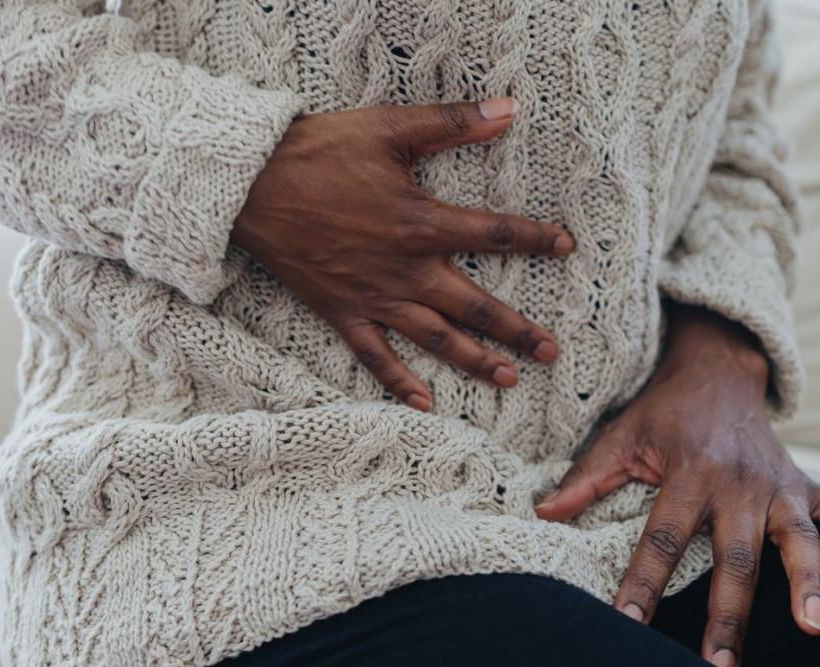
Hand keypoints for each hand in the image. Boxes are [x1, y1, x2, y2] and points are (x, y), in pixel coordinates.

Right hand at [232, 98, 573, 410]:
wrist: (251, 185)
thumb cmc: (319, 152)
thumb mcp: (390, 129)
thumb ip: (452, 122)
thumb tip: (509, 109)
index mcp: (421, 223)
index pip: (495, 235)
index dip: (536, 239)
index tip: (567, 246)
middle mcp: (405, 269)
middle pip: (474, 306)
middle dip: (517, 330)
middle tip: (552, 352)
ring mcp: (373, 296)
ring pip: (436, 338)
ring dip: (475, 361)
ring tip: (511, 380)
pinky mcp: (342, 312)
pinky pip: (374, 356)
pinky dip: (398, 381)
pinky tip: (424, 403)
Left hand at [534, 304, 819, 666]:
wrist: (716, 365)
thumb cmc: (662, 409)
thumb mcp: (620, 436)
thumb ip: (587, 478)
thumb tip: (543, 515)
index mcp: (688, 475)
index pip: (660, 539)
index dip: (641, 583)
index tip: (626, 625)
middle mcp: (737, 484)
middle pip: (731, 558)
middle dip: (726, 615)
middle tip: (718, 666)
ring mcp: (777, 486)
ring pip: (797, 541)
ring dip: (807, 584)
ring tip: (815, 629)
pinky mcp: (803, 484)